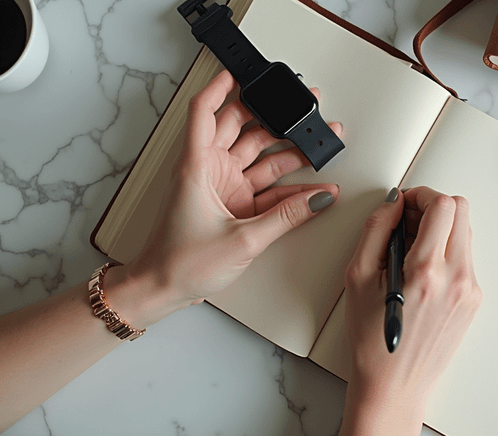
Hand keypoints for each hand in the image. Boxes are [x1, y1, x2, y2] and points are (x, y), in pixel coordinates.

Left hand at [118, 70, 340, 324]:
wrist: (165, 289)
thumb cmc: (179, 262)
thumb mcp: (241, 239)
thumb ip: (285, 217)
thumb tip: (317, 199)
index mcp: (197, 165)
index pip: (205, 111)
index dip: (221, 86)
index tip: (243, 71)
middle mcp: (210, 170)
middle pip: (242, 128)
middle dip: (273, 115)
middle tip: (303, 105)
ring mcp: (225, 186)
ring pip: (261, 156)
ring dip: (290, 150)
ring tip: (320, 141)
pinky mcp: (236, 204)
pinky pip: (269, 188)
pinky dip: (291, 188)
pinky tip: (315, 187)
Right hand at [332, 186, 481, 435]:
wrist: (394, 387)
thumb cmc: (372, 341)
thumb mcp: (357, 278)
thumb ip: (376, 230)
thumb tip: (393, 203)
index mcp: (427, 270)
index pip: (443, 205)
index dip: (422, 195)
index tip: (405, 203)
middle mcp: (457, 278)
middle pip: (462, 211)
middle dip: (434, 206)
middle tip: (408, 220)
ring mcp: (470, 291)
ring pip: (465, 233)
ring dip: (441, 229)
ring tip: (410, 249)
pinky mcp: (474, 301)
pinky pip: (465, 258)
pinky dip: (446, 252)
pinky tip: (421, 271)